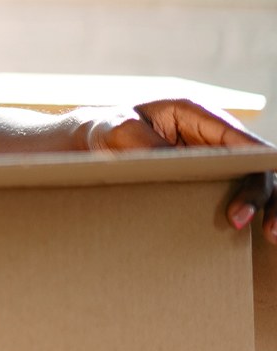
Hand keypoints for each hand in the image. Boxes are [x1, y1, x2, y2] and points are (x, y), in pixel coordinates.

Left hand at [78, 98, 276, 242]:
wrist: (92, 143)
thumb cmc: (107, 130)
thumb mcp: (119, 130)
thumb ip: (146, 143)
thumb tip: (178, 164)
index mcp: (195, 114)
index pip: (240, 138)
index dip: (257, 163)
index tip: (261, 185)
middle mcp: (213, 135)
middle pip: (257, 164)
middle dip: (263, 193)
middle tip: (259, 225)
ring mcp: (215, 158)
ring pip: (257, 180)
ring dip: (267, 205)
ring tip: (270, 235)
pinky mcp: (211, 178)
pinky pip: (239, 193)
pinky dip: (251, 210)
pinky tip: (257, 236)